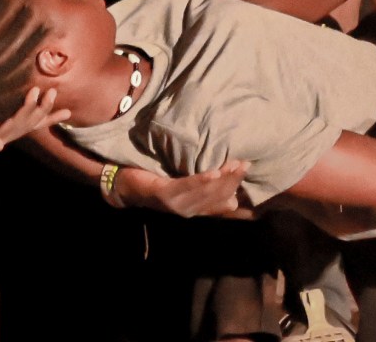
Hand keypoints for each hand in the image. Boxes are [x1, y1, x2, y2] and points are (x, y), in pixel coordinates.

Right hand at [0, 86, 69, 153]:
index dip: (27, 110)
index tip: (36, 93)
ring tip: (60, 105)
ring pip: (27, 123)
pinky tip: (46, 108)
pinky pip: (20, 118)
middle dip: (42, 111)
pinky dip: (34, 113)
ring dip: (44, 114)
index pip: (15, 126)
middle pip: (26, 125)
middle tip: (52, 93)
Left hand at [113, 160, 251, 218]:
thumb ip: (203, 185)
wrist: (124, 185)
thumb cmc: (155, 180)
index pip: (223, 204)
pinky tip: (214, 173)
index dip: (238, 190)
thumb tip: (230, 186)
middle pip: (218, 197)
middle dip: (233, 181)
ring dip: (223, 180)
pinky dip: (202, 181)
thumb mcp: (182, 183)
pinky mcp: (164, 196)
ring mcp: (177, 205)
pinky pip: (186, 187)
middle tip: (245, 163)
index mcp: (195, 209)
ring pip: (206, 193)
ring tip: (235, 166)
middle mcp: (189, 211)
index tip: (251, 175)